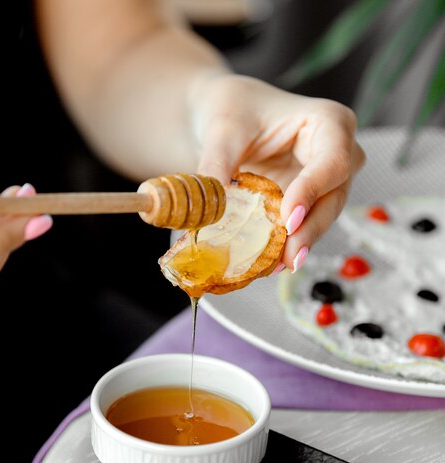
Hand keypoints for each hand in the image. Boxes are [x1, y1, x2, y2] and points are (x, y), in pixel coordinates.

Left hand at [191, 75, 364, 270]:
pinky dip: (287, 244)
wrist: (227, 118)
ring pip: (322, 217)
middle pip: (334, 196)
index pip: (332, 162)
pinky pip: (304, 226)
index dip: (312, 192)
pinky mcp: (310, 202)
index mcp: (329, 122)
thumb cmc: (233, 109)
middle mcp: (338, 152)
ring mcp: (326, 181)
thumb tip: (209, 211)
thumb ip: (216, 167)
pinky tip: (269, 263)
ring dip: (299, 244)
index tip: (289, 219)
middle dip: (310, 230)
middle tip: (287, 259)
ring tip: (273, 267)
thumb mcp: (222, 132)